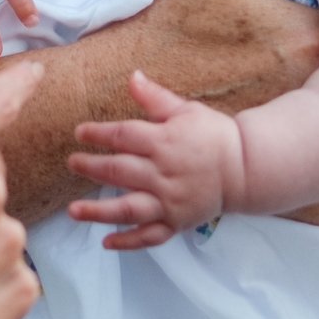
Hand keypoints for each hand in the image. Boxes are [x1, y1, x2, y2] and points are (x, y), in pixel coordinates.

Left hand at [65, 70, 246, 248]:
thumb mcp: (186, 110)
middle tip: (72, 163)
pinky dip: (128, 242)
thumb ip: (155, 98)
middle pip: (120, 171)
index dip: (98, 134)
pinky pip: (150, 236)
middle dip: (92, 167)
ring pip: (129, 209)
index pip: (124, 136)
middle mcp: (163, 174)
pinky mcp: (176, 222)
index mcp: (164, 142)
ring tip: (73, 211)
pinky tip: (106, 243)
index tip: (80, 132)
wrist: (245, 168)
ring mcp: (169, 201)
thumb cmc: (213, 135)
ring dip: (98, 211)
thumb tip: (132, 76)